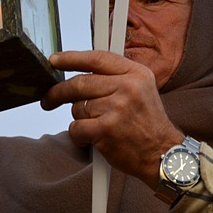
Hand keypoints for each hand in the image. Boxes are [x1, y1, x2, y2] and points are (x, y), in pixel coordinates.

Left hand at [42, 50, 183, 190]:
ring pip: (77, 107)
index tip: (55, 60)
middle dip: (58, 92)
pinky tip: (90, 139)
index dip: (71, 58)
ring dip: (79, 118)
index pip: (97, 58)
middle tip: (49, 99)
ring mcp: (117, 108)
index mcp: (136, 73)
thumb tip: (81, 69)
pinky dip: (77, 135)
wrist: (163, 154)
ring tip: (95, 126)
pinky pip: (76, 127)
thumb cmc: (147, 123)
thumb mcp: (142, 89)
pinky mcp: (107, 129)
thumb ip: (116, 76)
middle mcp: (128, 87)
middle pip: (80, 82)